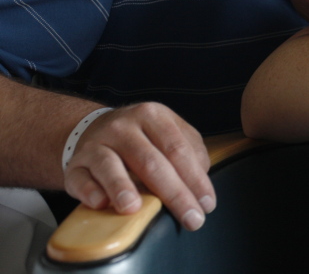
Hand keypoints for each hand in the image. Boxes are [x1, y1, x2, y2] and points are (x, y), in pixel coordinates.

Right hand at [64, 103, 214, 230]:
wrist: (94, 131)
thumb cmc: (141, 139)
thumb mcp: (169, 134)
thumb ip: (190, 152)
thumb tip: (200, 181)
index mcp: (153, 115)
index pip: (178, 148)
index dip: (195, 178)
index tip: (207, 204)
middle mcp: (123, 126)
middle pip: (150, 161)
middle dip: (174, 193)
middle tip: (190, 219)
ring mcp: (96, 143)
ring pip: (109, 165)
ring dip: (121, 187)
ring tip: (134, 208)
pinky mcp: (75, 164)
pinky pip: (80, 178)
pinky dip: (90, 191)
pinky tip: (100, 204)